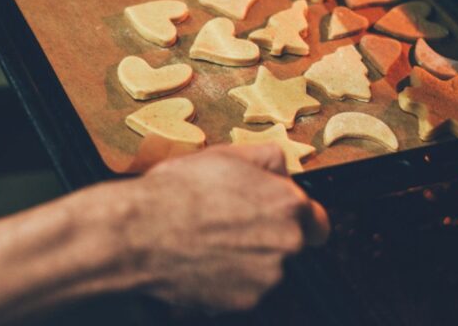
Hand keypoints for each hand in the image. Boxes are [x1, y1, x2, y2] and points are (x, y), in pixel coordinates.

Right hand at [123, 145, 329, 311]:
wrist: (141, 232)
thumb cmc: (178, 191)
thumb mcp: (225, 154)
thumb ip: (266, 158)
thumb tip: (282, 166)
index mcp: (287, 205)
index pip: (317, 221)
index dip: (297, 219)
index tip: (278, 219)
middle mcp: (286, 243)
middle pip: (288, 246)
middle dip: (265, 238)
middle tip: (228, 225)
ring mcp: (266, 277)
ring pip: (264, 270)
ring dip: (245, 260)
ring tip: (207, 242)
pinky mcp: (243, 302)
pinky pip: (241, 291)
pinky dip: (226, 281)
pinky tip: (200, 262)